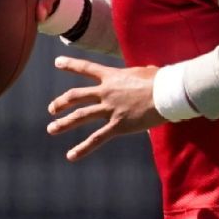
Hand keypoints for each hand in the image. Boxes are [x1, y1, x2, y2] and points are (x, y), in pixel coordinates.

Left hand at [46, 56, 165, 161]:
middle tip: (52, 108)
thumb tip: (145, 72)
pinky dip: (83, 148)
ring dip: (64, 123)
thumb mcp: (145, 71)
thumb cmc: (162, 80)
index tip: (57, 62)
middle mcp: (106, 92)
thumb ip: (138, 73)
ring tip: (51, 129)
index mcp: (112, 76)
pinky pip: (96, 139)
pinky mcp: (118, 125)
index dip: (70, 64)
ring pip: (80, 116)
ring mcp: (110, 109)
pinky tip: (71, 155)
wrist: (167, 93)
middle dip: (62, 102)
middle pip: (76, 96)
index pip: (87, 68)